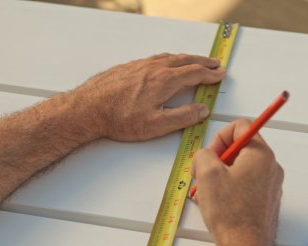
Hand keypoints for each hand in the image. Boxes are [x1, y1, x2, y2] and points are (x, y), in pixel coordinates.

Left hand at [71, 53, 224, 141]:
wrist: (88, 108)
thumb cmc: (118, 119)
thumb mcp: (157, 125)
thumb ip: (183, 117)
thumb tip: (201, 110)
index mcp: (164, 81)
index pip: (194, 74)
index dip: (210, 74)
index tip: (219, 74)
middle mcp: (154, 68)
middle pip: (185, 60)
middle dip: (202, 62)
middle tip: (214, 64)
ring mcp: (140, 65)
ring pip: (170, 57)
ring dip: (186, 59)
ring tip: (195, 62)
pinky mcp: (129, 67)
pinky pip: (155, 58)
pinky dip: (169, 59)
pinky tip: (166, 64)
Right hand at [192, 119, 283, 245]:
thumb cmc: (232, 214)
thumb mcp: (207, 173)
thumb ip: (203, 154)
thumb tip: (204, 156)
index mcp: (260, 154)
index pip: (241, 126)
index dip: (219, 137)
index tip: (210, 155)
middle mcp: (270, 167)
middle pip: (241, 148)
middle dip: (218, 159)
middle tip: (205, 175)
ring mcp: (270, 186)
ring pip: (242, 169)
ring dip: (222, 176)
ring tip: (209, 193)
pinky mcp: (266, 202)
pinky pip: (246, 186)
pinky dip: (231, 190)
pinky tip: (219, 205)